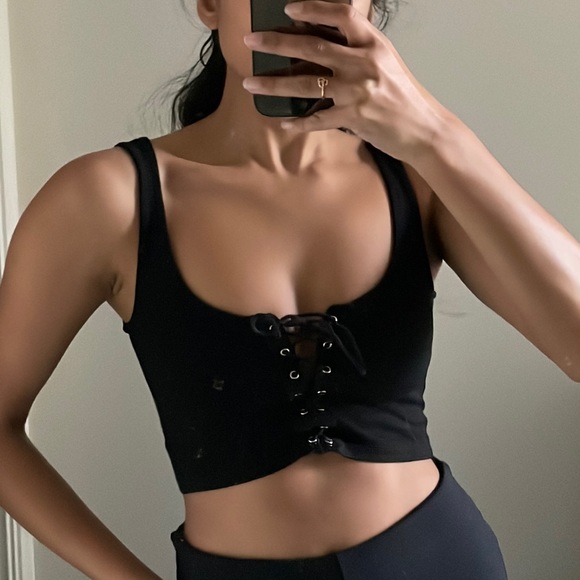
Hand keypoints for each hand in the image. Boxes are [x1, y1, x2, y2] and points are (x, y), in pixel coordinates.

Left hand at [243, 0, 450, 162]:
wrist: (423, 129)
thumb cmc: (404, 96)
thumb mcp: (386, 63)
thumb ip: (358, 51)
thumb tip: (325, 45)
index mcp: (374, 44)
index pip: (342, 15)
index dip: (313, 9)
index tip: (288, 10)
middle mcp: (363, 63)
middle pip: (312, 46)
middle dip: (277, 42)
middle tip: (251, 40)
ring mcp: (356, 91)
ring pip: (306, 83)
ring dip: (274, 84)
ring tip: (250, 84)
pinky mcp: (353, 118)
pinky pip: (318, 119)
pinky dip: (299, 122)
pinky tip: (284, 122)